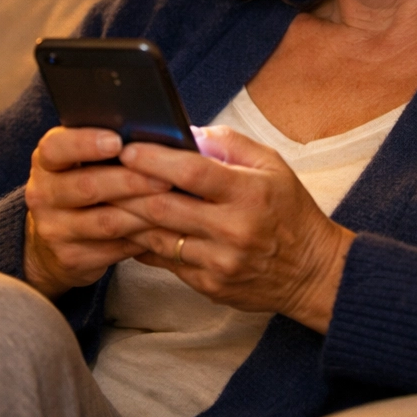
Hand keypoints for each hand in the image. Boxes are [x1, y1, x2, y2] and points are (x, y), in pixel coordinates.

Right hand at [24, 126, 171, 298]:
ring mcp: (53, 229)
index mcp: (46, 162)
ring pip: (105, 222)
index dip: (85, 143)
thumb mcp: (81, 163)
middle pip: (87, 186)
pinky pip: (113, 248)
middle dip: (130, 181)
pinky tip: (162, 230)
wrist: (53, 243)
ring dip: (142, 213)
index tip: (117, 141)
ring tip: (172, 205)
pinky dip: (141, 239)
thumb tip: (152, 135)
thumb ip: (107, 148)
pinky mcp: (69, 258)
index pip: (56, 147)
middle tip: (164, 178)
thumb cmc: (82, 186)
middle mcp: (42, 194)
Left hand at [113, 126, 354, 332]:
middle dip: (128, 189)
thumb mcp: (272, 165)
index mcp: (250, 193)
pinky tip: (130, 227)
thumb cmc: (289, 210)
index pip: (192, 173)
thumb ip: (229, 144)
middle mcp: (234, 230)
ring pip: (158, 238)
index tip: (127, 148)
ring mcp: (220, 262)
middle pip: (165, 208)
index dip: (154, 160)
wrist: (312, 273)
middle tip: (104, 171)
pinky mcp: (210, 285)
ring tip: (108, 198)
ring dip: (129, 218)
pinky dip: (144, 243)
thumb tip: (185, 132)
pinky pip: (165, 262)